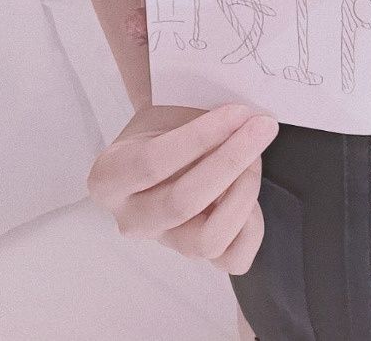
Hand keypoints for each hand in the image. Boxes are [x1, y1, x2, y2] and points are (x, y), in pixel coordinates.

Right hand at [87, 102, 278, 273]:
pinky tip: (253, 193)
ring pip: (207, 239)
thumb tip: (242, 115)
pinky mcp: (196, 254)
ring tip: (256, 157)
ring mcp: (164, 241)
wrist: (167, 141)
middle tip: (261, 127)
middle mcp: (131, 218)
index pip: (152, 162)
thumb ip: (194, 114)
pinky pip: (232, 259)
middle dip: (231, 160)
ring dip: (243, 192)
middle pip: (182, 202)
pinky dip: (252, 227)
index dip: (201, 137)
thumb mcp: (166, 111)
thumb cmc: (168, 124)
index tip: (238, 111)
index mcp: (109, 177)